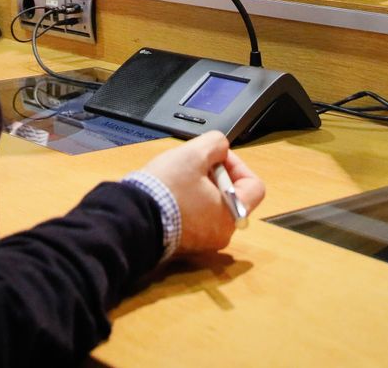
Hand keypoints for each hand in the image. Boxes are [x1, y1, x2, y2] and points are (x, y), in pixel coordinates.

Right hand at [137, 130, 264, 256]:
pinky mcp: (185, 243)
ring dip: (200, 188)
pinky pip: (196, 218)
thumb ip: (216, 144)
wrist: (133, 217)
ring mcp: (203, 241)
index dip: (237, 165)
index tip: (217, 157)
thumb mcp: (194, 154)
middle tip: (194, 165)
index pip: (254, 186)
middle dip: (214, 175)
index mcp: (232, 214)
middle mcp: (221, 233)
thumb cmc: (165, 190)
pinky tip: (171, 193)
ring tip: (179, 177)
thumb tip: (220, 147)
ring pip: (212, 206)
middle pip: (231, 195)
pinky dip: (188, 204)